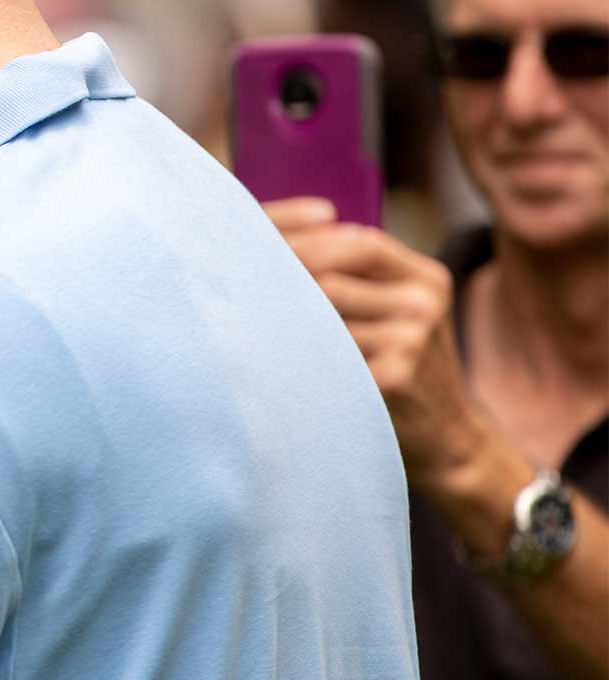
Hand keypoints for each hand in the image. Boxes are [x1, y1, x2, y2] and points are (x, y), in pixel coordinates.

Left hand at [264, 198, 485, 485]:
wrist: (448, 440)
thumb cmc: (401, 366)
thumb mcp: (398, 312)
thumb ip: (358, 275)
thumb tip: (273, 239)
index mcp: (425, 278)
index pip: (358, 242)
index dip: (304, 242)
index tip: (255, 246)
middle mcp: (424, 303)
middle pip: (330, 277)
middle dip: (278, 282)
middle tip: (230, 286)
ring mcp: (412, 341)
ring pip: (320, 316)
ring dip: (279, 322)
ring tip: (242, 325)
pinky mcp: (395, 378)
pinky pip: (327, 358)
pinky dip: (293, 358)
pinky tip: (270, 361)